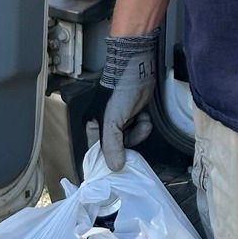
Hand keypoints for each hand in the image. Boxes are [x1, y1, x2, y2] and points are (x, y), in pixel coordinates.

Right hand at [95, 29, 159, 169]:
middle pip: (115, 149)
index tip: (117, 169)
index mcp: (93, 126)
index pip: (96, 152)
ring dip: (137, 133)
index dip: (106, 161)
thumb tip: (115, 168)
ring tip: (140, 121)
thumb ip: (112, 145)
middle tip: (133, 136)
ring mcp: (120, 122)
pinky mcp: (133, 117)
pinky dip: (143, 125)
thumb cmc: (119, 91)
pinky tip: (144, 116)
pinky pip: (138, 131)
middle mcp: (105, 126)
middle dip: (127, 143)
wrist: (139, 69)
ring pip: (129, 141)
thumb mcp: (112, 120)